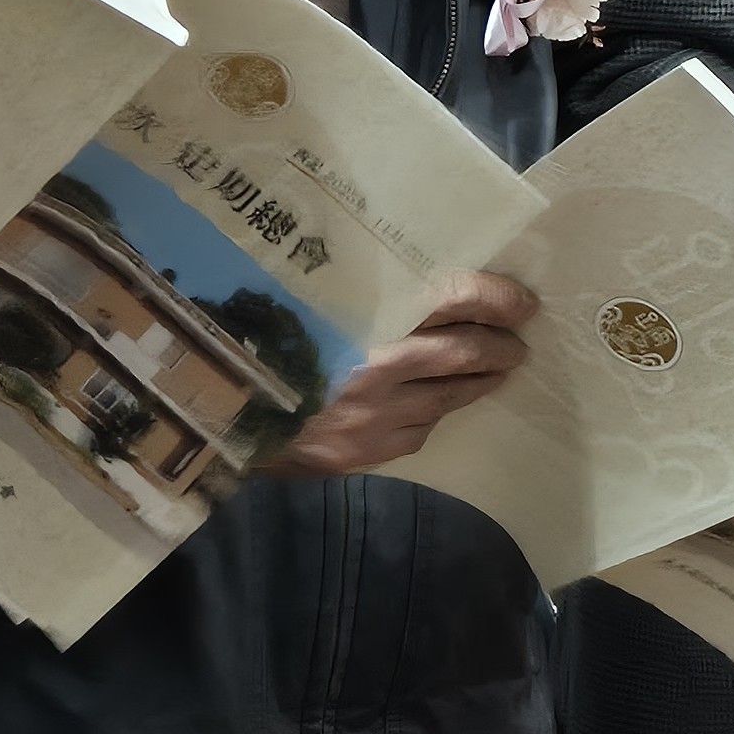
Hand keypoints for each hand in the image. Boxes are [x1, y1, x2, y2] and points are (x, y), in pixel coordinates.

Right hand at [265, 268, 536, 474]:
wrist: (212, 411)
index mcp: (363, 316)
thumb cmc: (260, 342)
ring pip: (452, 396)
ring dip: (483, 380)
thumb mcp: (310, 302)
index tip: (521, 301)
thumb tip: (424, 282)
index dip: (496, 298)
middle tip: (518, 338)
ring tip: (498, 368)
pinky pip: (421, 430)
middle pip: (466, 351)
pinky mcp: (365, 451)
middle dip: (502, 345)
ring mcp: (374, 415)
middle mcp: (376, 366)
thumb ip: (363, 293)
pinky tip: (441, 402)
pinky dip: (438, 413)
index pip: (454, 298)